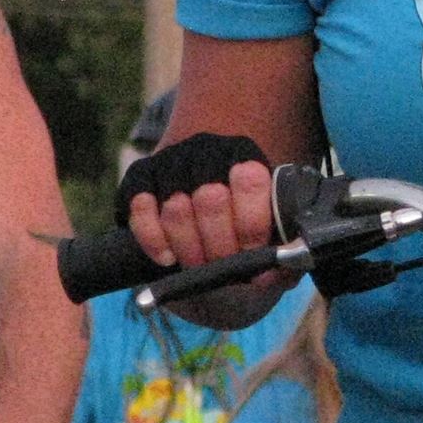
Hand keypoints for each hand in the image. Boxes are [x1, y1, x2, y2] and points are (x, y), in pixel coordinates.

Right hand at [123, 134, 274, 269]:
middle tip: (221, 267)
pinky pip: (139, 207)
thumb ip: (283, 253)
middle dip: (217, 246)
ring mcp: (171, 159)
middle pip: (211, 200)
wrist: (204, 203)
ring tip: (198, 266)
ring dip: (187, 249)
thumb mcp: (270, 233)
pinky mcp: (140, 174)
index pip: (249, 181)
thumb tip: (274, 273)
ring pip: (175, 209)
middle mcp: (208, 150)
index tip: (251, 254)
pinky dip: (153, 239)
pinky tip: (166, 257)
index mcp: (247, 156)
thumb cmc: (242, 225)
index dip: (251, 225)